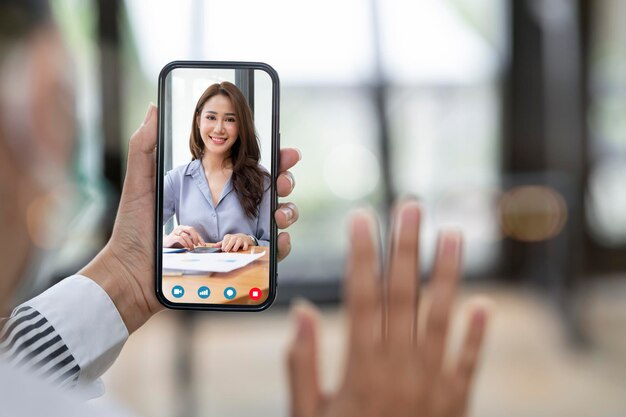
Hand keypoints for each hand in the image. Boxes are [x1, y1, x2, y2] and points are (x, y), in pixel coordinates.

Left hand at [79, 104, 301, 332]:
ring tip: (280, 213)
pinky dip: (281, 245)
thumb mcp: (140, 183)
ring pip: (276, 220)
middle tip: (283, 181)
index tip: (286, 151)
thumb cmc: (133, 230)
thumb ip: (145, 145)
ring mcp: (236, 236)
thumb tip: (155, 108)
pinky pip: (268, 254)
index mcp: (212, 189)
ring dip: (287, 212)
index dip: (273, 159)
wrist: (131, 275)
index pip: (250, 169)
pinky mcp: (237, 262)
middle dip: (285, 182)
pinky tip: (278, 239)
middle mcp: (229, 210)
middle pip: (269, 192)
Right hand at [164, 225, 205, 248]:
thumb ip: (192, 240)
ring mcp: (176, 232)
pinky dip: (184, 243)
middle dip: (196, 237)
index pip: (195, 231)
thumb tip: (200, 244)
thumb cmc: (176, 242)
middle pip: (191, 229)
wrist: (166, 243)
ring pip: (186, 235)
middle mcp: (181, 228)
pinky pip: (180, 239)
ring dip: (190, 243)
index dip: (200, 238)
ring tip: (191, 248)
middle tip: (197, 245)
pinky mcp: (172, 237)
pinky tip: (186, 247)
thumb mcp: (186, 241)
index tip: (203, 244)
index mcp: (185, 228)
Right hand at [287, 201, 490, 416]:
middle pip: (405, 295)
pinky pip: (469, 362)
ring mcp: (433, 384)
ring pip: (442, 317)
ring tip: (454, 235)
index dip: (361, 254)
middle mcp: (401, 367)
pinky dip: (477, 333)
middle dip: (406, 247)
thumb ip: (303, 365)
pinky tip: (483, 304)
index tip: (361, 219)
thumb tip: (302, 313)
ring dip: (449, 274)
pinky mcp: (455, 403)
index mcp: (362, 367)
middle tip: (411, 207)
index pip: (362, 296)